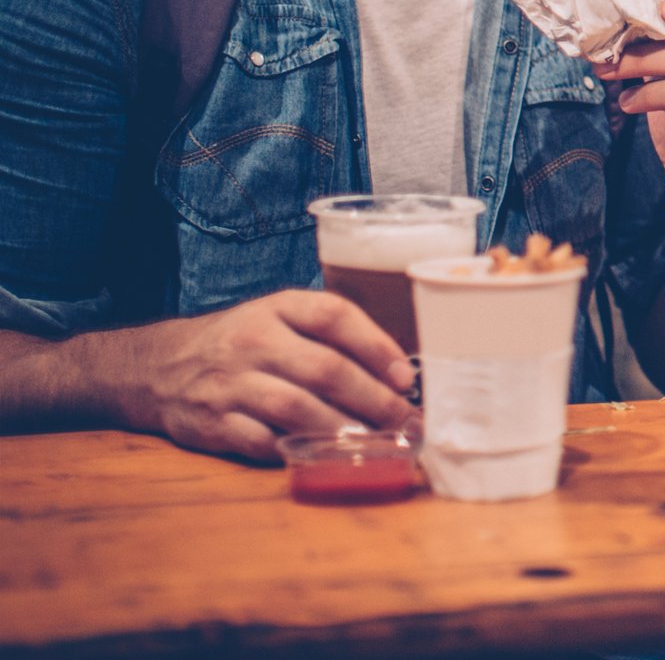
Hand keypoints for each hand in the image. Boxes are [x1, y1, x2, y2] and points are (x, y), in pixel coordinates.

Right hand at [127, 290, 416, 461]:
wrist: (161, 367)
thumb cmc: (243, 342)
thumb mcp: (280, 318)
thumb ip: (330, 336)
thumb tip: (395, 373)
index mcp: (277, 308)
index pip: (334, 316)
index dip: (376, 345)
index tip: (404, 376)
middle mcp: (253, 340)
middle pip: (324, 369)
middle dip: (372, 398)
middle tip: (403, 419)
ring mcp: (230, 383)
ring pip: (297, 408)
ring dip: (343, 428)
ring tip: (375, 441)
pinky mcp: (213, 423)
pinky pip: (262, 441)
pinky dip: (296, 449)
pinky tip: (324, 454)